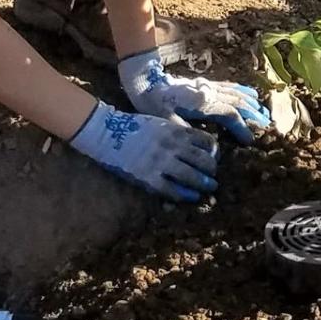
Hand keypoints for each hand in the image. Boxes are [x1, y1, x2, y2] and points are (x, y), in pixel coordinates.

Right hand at [69, 101, 219, 201]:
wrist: (107, 133)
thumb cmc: (134, 127)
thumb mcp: (161, 123)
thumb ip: (178, 132)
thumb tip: (195, 145)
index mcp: (176, 130)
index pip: (206, 141)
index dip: (214, 152)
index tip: (214, 158)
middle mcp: (172, 146)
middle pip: (203, 160)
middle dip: (212, 170)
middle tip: (214, 177)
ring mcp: (161, 162)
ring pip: (192, 176)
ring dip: (204, 184)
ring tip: (209, 188)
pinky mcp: (149, 177)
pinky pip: (172, 190)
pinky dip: (185, 195)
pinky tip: (192, 196)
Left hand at [119, 50, 271, 144]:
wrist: (147, 82)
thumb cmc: (154, 104)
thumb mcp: (166, 121)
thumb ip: (185, 131)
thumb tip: (203, 144)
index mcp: (202, 103)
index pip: (229, 115)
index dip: (242, 128)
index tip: (250, 140)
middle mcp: (209, 93)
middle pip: (237, 103)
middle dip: (253, 114)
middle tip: (266, 124)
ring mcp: (208, 86)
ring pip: (235, 93)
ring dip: (250, 102)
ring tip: (263, 110)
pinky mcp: (205, 83)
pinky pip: (228, 85)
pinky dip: (241, 90)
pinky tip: (250, 93)